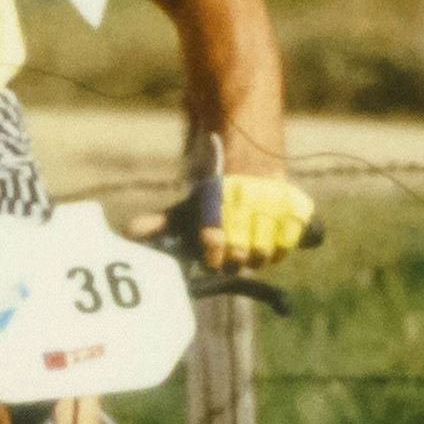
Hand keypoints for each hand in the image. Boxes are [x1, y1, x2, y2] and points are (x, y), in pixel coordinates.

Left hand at [145, 173, 314, 270]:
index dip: (211, 252)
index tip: (210, 258)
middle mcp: (243, 200)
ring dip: (255, 259)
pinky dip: (281, 248)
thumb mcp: (188, 207)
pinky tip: (272, 244)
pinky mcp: (294, 209)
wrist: (251, 161)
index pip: (214, 235)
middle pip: (240, 253)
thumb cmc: (213, 197)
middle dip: (232, 262)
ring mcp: (272, 205)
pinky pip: (290, 241)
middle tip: (228, 259)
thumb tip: (129, 234)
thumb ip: (161, 223)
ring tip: (249, 251)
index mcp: (214, 199)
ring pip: (265, 253)